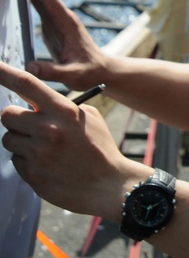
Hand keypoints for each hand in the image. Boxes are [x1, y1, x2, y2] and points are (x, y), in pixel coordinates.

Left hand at [0, 62, 142, 219]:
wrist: (109, 184)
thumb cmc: (99, 148)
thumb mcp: (88, 118)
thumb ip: (60, 108)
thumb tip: (33, 102)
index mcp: (64, 111)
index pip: (27, 85)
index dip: (5, 73)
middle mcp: (48, 129)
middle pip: (7, 114)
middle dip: (16, 118)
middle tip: (31, 125)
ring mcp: (38, 152)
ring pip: (8, 138)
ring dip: (21, 141)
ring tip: (45, 148)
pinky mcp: (32, 173)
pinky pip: (15, 160)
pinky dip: (27, 161)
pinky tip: (48, 164)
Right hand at [15, 0, 108, 90]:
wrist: (101, 71)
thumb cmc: (89, 73)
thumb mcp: (72, 76)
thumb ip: (53, 72)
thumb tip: (30, 67)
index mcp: (67, 24)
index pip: (48, 0)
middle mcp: (62, 17)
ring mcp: (57, 20)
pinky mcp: (53, 25)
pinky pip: (39, 4)